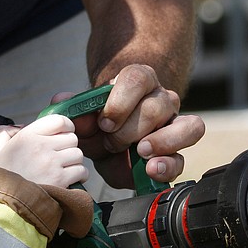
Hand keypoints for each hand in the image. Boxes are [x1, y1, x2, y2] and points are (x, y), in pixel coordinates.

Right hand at [0, 115, 88, 187]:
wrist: (2, 205)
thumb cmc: (1, 177)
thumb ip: (6, 131)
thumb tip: (22, 126)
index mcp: (27, 135)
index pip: (60, 120)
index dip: (65, 127)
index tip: (62, 135)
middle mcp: (41, 146)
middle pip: (72, 138)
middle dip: (68, 147)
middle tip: (59, 157)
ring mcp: (52, 163)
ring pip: (78, 154)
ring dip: (73, 162)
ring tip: (62, 170)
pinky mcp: (60, 180)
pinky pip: (81, 171)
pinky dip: (78, 176)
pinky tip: (68, 180)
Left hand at [71, 65, 204, 188]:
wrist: (110, 146)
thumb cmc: (100, 125)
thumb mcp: (85, 118)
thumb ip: (74, 110)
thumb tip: (59, 102)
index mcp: (138, 81)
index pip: (137, 78)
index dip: (120, 101)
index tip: (103, 122)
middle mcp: (162, 100)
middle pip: (157, 106)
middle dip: (131, 128)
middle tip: (111, 142)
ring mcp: (175, 125)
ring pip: (188, 126)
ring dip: (162, 141)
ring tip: (141, 152)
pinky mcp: (177, 153)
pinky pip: (184, 157)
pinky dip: (168, 165)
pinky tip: (151, 170)